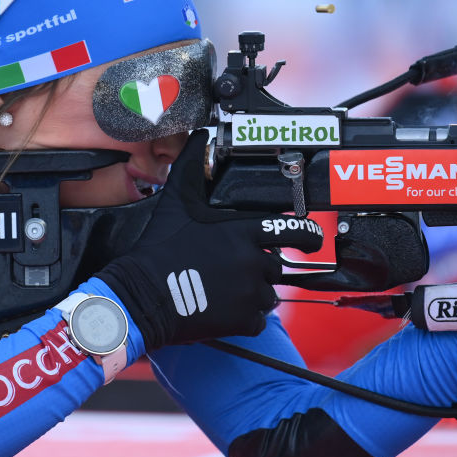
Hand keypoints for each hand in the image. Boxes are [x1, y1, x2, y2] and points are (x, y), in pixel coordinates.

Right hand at [96, 130, 323, 350]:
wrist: (143, 294)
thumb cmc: (159, 248)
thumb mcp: (176, 201)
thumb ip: (191, 166)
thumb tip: (198, 136)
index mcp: (243, 232)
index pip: (292, 230)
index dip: (307, 234)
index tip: (312, 238)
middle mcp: (253, 261)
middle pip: (277, 265)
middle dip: (263, 267)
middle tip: (242, 269)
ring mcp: (250, 293)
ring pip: (269, 294)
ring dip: (255, 292)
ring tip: (226, 289)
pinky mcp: (242, 320)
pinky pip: (257, 319)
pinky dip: (245, 317)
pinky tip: (223, 309)